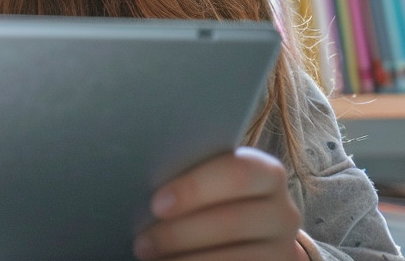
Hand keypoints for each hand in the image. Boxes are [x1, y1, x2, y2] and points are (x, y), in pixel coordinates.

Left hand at [133, 147, 305, 260]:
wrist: (249, 233)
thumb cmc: (212, 195)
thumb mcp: (208, 178)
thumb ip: (189, 171)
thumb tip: (140, 174)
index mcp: (267, 174)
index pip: (238, 172)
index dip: (195, 188)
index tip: (156, 204)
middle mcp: (283, 212)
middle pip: (230, 222)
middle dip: (179, 234)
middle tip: (141, 242)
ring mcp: (282, 249)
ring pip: (234, 258)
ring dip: (185, 260)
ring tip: (150, 258)